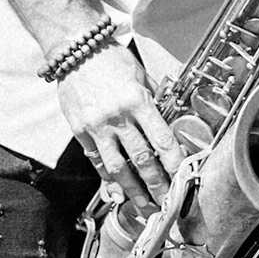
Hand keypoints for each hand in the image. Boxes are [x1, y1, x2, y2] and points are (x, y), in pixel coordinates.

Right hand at [58, 44, 183, 212]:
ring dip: (133, 191)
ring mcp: (97, 127)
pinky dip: (107, 181)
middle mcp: (117, 117)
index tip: (183, 177)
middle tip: (167, 201)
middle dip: (156, 184)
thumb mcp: (140, 76)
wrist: (75, 50)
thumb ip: (151, 102)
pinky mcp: (80, 132)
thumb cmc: (111, 59)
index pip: (162, 139)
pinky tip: (116, 194)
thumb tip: (166, 125)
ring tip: (144, 206)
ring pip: (117, 167)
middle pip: (141, 159)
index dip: (174, 162)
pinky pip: (96, 161)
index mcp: (137, 101)